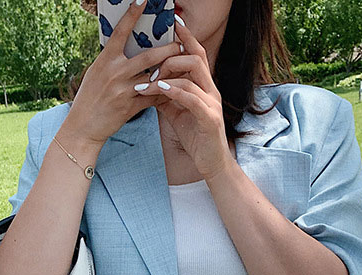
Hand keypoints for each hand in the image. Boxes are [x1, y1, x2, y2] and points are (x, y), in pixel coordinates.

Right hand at [61, 0, 182, 148]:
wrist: (82, 127)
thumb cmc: (88, 98)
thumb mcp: (95, 73)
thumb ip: (110, 59)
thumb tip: (123, 43)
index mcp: (105, 60)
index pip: (120, 32)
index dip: (132, 14)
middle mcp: (114, 73)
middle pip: (149, 56)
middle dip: (168, 48)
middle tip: (181, 42)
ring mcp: (123, 91)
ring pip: (154, 77)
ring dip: (170, 70)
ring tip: (182, 64)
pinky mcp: (129, 107)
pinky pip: (152, 98)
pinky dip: (164, 93)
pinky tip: (174, 89)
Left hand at [134, 14, 233, 180]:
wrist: (210, 163)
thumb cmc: (195, 137)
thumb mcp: (176, 113)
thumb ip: (166, 97)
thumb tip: (149, 84)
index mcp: (203, 86)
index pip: (196, 54)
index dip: (185, 37)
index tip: (171, 22)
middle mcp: (210, 90)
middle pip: (195, 57)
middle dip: (172, 53)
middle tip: (149, 63)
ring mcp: (211, 103)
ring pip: (193, 74)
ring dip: (168, 73)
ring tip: (149, 80)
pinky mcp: (209, 119)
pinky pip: (192, 98)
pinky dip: (175, 91)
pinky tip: (160, 89)